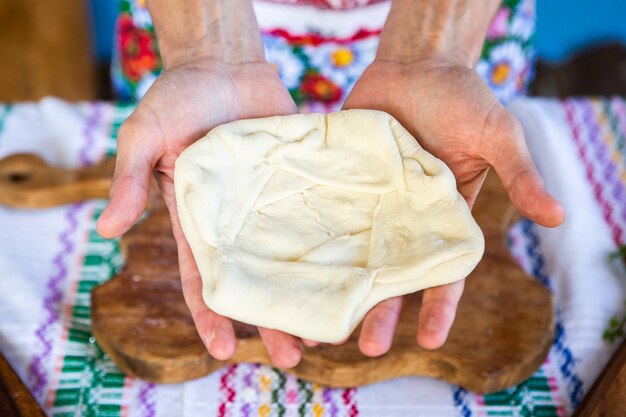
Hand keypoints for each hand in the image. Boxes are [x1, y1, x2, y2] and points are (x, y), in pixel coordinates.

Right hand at [96, 57, 308, 367]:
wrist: (224, 61)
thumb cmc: (177, 97)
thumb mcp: (143, 137)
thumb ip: (128, 181)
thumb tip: (106, 231)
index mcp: (200, 220)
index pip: (205, 278)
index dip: (211, 315)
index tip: (223, 350)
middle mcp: (239, 220)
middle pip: (257, 280)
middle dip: (270, 319)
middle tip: (295, 356)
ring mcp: (273, 203)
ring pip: (292, 258)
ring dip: (308, 291)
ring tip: (333, 326)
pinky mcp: (301, 180)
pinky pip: (319, 216)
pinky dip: (334, 243)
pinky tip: (355, 268)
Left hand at [342, 58, 564, 355]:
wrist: (416, 64)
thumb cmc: (463, 99)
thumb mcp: (498, 137)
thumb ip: (520, 177)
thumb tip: (558, 217)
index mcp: (444, 219)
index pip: (443, 272)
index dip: (439, 306)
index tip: (430, 341)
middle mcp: (404, 219)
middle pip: (393, 274)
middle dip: (382, 310)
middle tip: (366, 347)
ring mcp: (370, 204)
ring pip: (355, 255)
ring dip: (343, 286)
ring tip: (324, 319)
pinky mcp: (342, 184)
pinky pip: (327, 217)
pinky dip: (314, 242)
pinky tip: (297, 268)